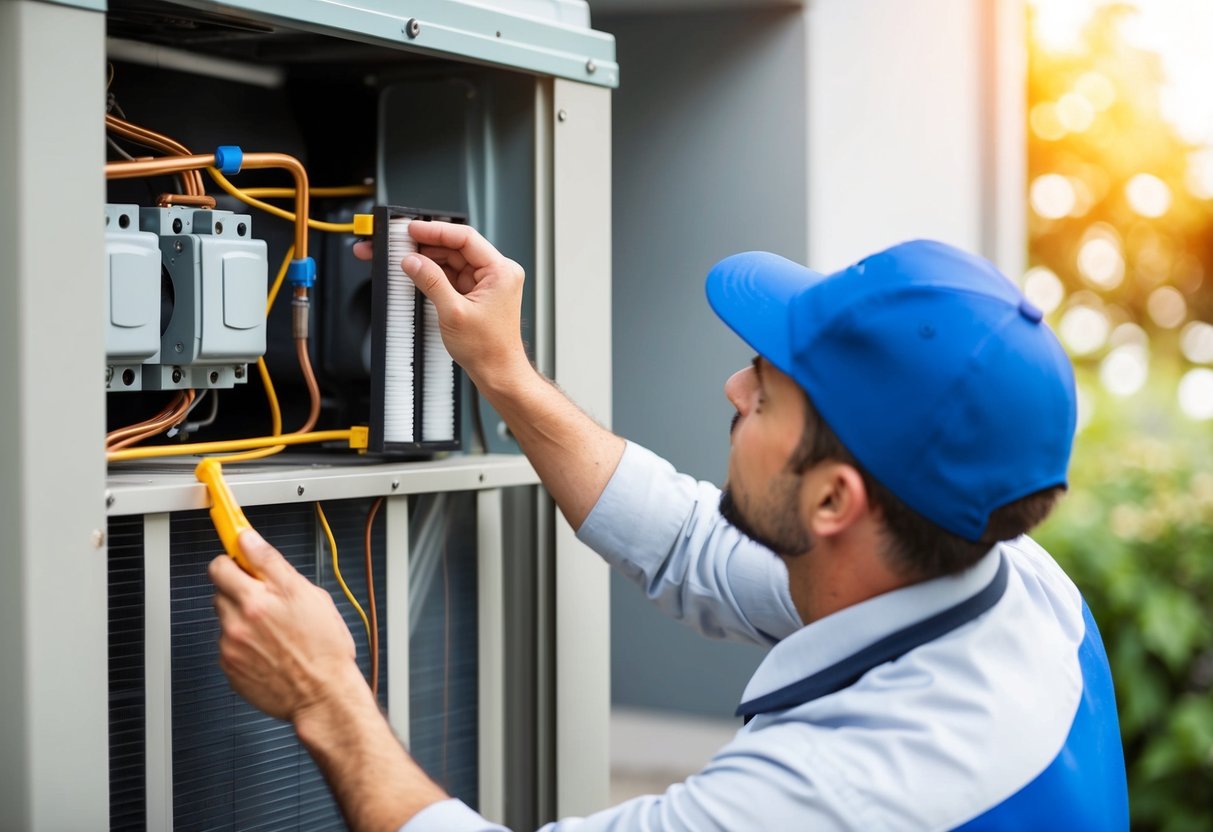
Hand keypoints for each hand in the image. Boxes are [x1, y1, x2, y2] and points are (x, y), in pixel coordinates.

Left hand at [209, 529, 365, 722]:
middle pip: (221, 591)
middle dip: (240, 589)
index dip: (232, 559)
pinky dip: (245, 645)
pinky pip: (230, 646)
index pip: (221, 565)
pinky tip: (269, 650)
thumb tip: (249, 541)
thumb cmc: (324, 648)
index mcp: (255, 600)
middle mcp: (237, 623)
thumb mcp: (308, 594)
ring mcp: (231, 648)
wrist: (323, 695)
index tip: (235, 552)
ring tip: (274, 630)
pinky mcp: (231, 670)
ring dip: (243, 618)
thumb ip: (272, 564)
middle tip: (267, 598)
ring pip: (227, 619)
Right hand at [353, 221, 530, 385]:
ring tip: (400, 260)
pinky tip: (413, 273)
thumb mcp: (453, 313)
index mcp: (501, 271)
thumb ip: (431, 282)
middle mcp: (496, 273)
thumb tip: (412, 261)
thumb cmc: (489, 350)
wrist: (498, 373)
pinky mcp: (475, 294)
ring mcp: (485, 283)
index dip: (436, 231)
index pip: (465, 238)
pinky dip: (432, 275)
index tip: (411, 229)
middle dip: (424, 247)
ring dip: (425, 260)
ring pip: (450, 261)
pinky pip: (450, 276)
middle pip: (455, 248)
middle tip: (397, 244)